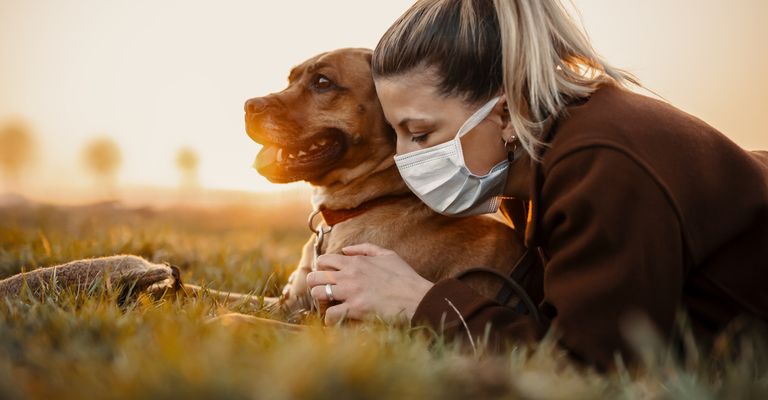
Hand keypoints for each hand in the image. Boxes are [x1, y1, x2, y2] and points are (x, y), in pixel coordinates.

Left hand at [306, 243, 433, 324]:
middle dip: (316, 284)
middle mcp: (349, 274)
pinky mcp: (355, 309)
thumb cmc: (405, 277)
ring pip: (317, 293)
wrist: (417, 297)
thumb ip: (365, 248)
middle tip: (324, 292)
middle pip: (314, 276)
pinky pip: (330, 314)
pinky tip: (335, 320)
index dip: (321, 269)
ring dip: (320, 301)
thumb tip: (345, 249)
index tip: (327, 277)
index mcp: (355, 261)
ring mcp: (351, 292)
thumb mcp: (387, 254)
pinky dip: (329, 319)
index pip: (324, 260)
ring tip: (328, 305)